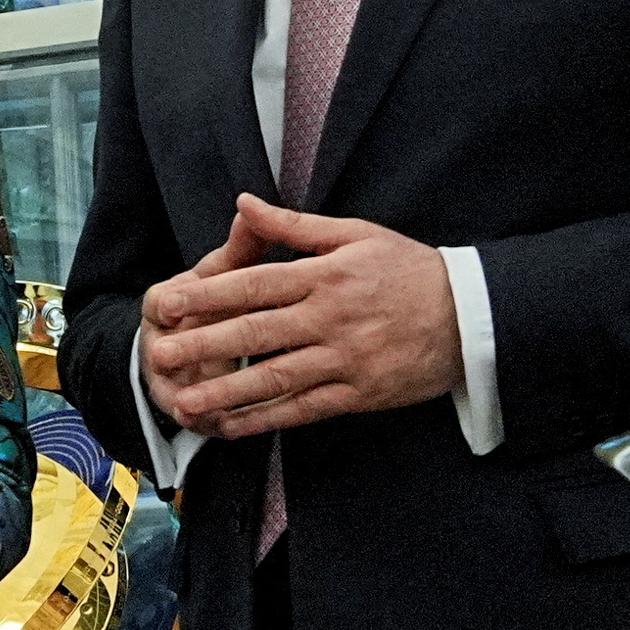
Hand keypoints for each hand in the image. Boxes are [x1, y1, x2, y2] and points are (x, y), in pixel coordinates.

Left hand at [141, 194, 462, 437]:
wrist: (472, 315)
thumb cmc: (408, 269)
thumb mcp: (356, 234)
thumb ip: (294, 226)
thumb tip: (242, 203)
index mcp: (326, 276)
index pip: (254, 284)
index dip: (207, 295)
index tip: (167, 303)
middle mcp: (331, 318)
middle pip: (256, 332)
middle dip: (203, 344)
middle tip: (157, 354)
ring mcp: (345, 359)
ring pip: (274, 378)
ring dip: (225, 391)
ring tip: (183, 401)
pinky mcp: (358, 393)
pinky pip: (303, 409)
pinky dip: (264, 420)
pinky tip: (229, 426)